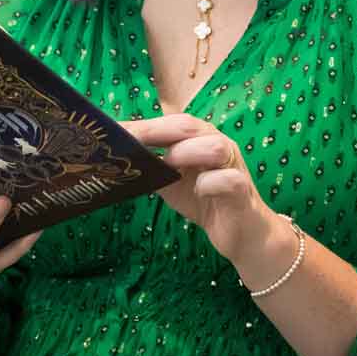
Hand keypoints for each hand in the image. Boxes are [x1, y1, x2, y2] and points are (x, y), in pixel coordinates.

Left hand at [120, 115, 277, 267]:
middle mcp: (218, 144)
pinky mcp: (242, 190)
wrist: (242, 231)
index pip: (170, 123)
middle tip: (131, 142)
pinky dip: (209, 184)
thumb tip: (117, 157)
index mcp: (200, 138)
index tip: (114, 130)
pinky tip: (199, 191)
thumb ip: (153, 166)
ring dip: (187, 153)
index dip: (143, 125)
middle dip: (156, 132)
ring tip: (170, 166)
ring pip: (214, 146)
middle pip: (190, 126)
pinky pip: (227, 180)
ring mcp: (233, 166)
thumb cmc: (205, 200)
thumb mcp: (173, 181)